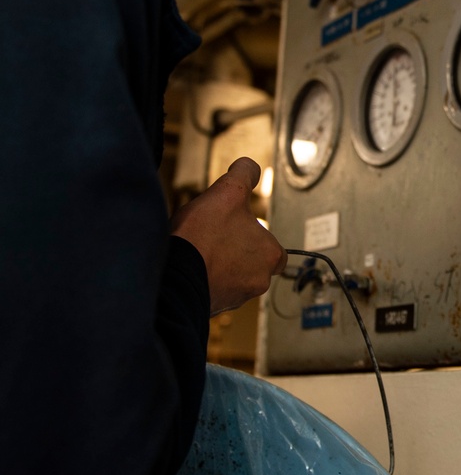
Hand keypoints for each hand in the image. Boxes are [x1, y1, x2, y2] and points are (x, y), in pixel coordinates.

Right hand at [170, 157, 285, 313]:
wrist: (173, 278)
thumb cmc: (202, 238)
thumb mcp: (227, 192)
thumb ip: (244, 175)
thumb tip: (249, 166)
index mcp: (270, 256)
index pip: (274, 248)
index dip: (255, 234)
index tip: (238, 228)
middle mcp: (257, 282)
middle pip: (251, 262)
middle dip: (235, 250)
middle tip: (213, 236)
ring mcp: (234, 298)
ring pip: (232, 277)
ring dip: (219, 264)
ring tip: (199, 249)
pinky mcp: (212, 307)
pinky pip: (212, 289)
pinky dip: (204, 278)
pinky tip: (190, 264)